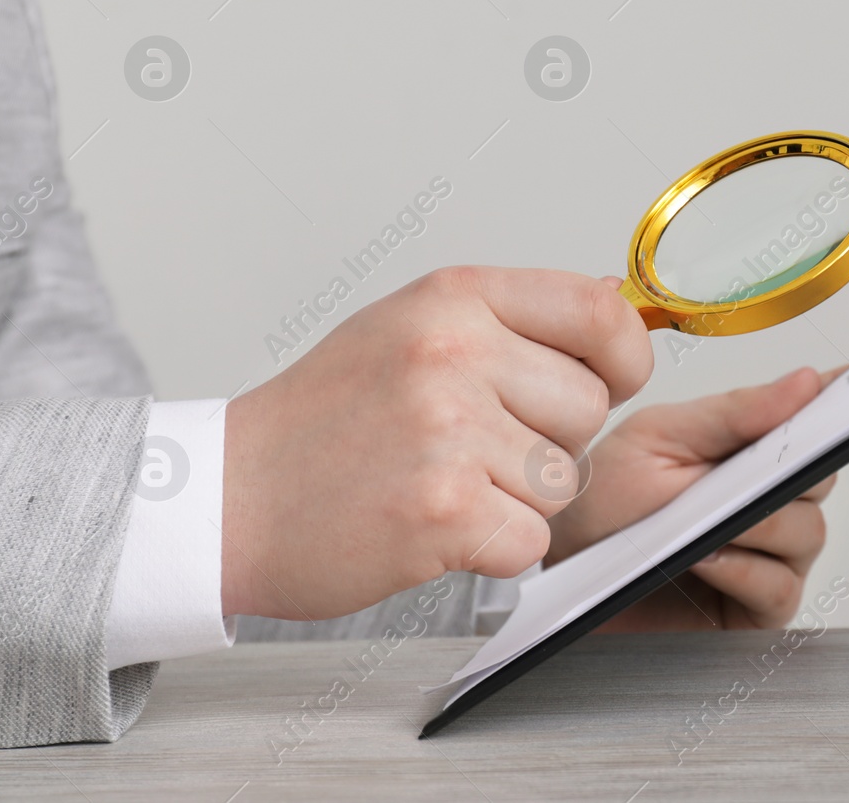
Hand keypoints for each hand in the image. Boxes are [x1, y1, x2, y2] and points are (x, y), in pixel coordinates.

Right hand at [220, 267, 651, 619]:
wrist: (225, 499)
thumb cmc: (320, 420)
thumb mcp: (411, 327)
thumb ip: (512, 318)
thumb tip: (613, 306)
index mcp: (454, 299)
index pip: (599, 313)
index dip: (623, 357)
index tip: (611, 379)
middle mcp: (453, 353)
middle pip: (590, 406)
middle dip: (552, 439)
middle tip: (476, 447)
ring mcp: (450, 431)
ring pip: (564, 479)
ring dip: (519, 498)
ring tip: (444, 483)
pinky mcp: (445, 510)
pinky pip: (532, 538)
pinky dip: (495, 548)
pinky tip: (437, 526)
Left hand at [544, 366, 837, 630]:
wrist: (558, 570)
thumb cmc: (603, 502)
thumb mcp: (660, 438)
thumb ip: (735, 414)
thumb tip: (806, 382)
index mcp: (748, 446)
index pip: (814, 417)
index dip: (842, 399)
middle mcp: (768, 498)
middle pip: (821, 476)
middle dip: (790, 468)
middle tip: (755, 465)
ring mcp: (767, 554)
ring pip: (806, 531)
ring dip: (758, 524)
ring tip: (705, 521)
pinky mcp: (755, 608)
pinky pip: (780, 588)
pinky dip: (747, 571)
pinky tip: (707, 558)